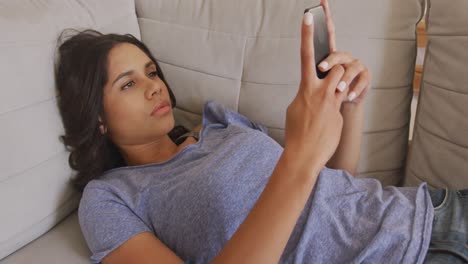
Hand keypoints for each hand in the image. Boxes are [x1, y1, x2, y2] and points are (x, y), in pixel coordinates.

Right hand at [284, 11, 346, 168]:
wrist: (303, 155)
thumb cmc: (296, 132)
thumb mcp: (295, 109)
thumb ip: (305, 94)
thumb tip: (311, 90)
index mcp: (304, 88)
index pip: (305, 55)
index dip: (306, 34)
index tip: (308, 15)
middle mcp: (318, 91)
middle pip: (336, 66)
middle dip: (337, 70)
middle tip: (333, 84)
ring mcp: (330, 102)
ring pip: (343, 81)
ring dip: (341, 86)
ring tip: (332, 101)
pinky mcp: (339, 112)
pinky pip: (343, 101)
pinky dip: (337, 106)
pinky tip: (327, 123)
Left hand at [317, 0, 371, 105]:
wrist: (340, 111)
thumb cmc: (325, 98)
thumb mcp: (315, 86)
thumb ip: (314, 74)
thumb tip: (315, 66)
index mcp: (329, 57)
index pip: (327, 34)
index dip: (325, 18)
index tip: (321, 2)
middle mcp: (344, 58)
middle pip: (337, 53)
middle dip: (330, 60)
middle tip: (321, 68)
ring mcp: (356, 66)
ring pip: (350, 67)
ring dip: (343, 79)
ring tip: (338, 91)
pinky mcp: (365, 77)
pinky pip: (362, 80)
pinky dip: (355, 89)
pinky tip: (349, 97)